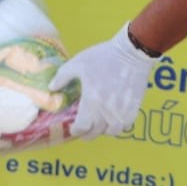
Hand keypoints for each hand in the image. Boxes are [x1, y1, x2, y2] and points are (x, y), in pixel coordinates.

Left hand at [49, 23, 157, 138]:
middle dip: (87, 132)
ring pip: (111, 132)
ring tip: (99, 123)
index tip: (73, 127)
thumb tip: (52, 88)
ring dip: (103, 130)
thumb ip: (62, 77)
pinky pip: (125, 126)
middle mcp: (106, 111)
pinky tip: (114, 118)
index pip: (82, 128)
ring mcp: (122, 112)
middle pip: (95, 133)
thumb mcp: (78, 63)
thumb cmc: (103, 57)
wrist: (131, 52)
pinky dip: (118, 125)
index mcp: (91, 101)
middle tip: (84, 126)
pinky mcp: (134, 109)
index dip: (75, 130)